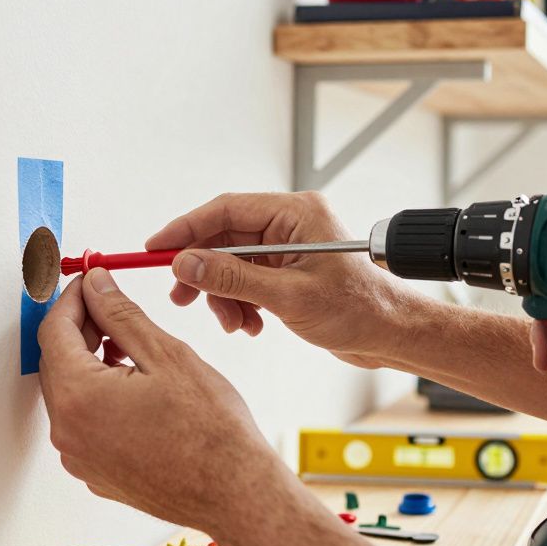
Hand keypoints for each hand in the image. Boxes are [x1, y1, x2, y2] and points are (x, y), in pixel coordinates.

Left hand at [37, 268, 283, 529]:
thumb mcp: (166, 355)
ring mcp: (80, 459)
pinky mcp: (96, 473)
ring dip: (91, 363)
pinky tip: (135, 387)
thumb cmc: (212, 433)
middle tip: (113, 308)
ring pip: (71, 394)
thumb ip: (120, 315)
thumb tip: (95, 287)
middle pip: (57, 362)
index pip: (54, 330)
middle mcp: (68, 434)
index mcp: (80, 398)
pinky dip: (100, 397)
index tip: (91, 281)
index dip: (72, 298)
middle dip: (81, 328)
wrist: (235, 493)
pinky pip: (85, 423)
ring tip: (132, 349)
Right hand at [145, 192, 418, 367]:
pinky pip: (248, 282)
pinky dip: (241, 304)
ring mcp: (289, 249)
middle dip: (204, 273)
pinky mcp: (290, 273)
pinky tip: (251, 325)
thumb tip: (186, 265)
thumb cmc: (359, 309)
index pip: (226, 210)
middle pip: (225, 239)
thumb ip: (232, 279)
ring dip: (224, 296)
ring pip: (233, 265)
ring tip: (232, 323)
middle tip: (181, 297)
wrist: (391, 335)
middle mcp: (291, 224)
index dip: (186, 229)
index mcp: (296, 212)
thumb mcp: (288, 297)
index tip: (155, 248)